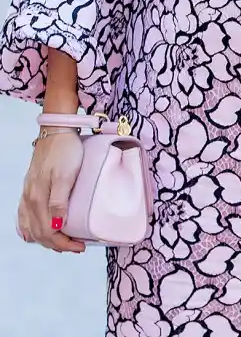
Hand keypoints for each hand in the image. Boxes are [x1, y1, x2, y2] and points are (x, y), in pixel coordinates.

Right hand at [17, 130, 85, 252]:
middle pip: (39, 233)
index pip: (49, 232)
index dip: (64, 243)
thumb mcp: (66, 175)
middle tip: (76, 247)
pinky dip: (30, 229)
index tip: (80, 246)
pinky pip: (24, 216)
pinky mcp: (29, 188)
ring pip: (31, 227)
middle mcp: (29, 199)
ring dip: (45, 239)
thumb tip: (58, 225)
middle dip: (57, 244)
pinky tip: (33, 232)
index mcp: (39, 198)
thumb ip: (59, 201)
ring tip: (61, 243)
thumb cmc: (65, 150)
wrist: (56, 130)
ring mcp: (27, 194)